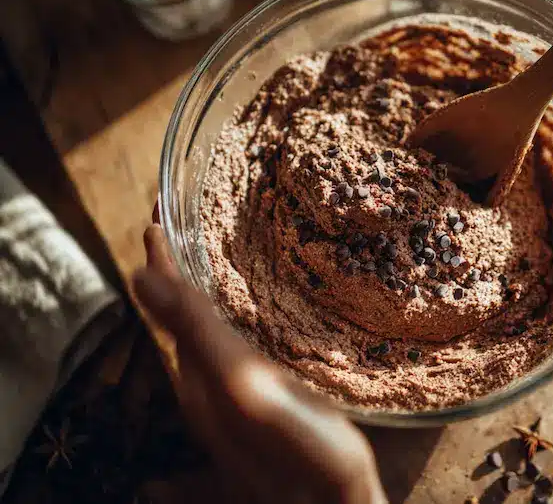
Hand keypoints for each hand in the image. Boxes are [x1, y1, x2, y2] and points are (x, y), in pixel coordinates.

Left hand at [132, 225, 387, 503]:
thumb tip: (139, 277)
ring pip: (205, 334)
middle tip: (180, 224)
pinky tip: (235, 317)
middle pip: (183, 314)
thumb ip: (197, 333)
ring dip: (198, 293)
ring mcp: (234, 399)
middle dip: (177, 268)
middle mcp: (208, 387)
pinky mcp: (262, 405)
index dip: (162, 258)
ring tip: (205, 259)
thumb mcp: (245, 384)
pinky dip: (222, 323)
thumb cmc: (301, 450)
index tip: (156, 214)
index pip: (170, 302)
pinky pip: (230, 352)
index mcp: (199, 375)